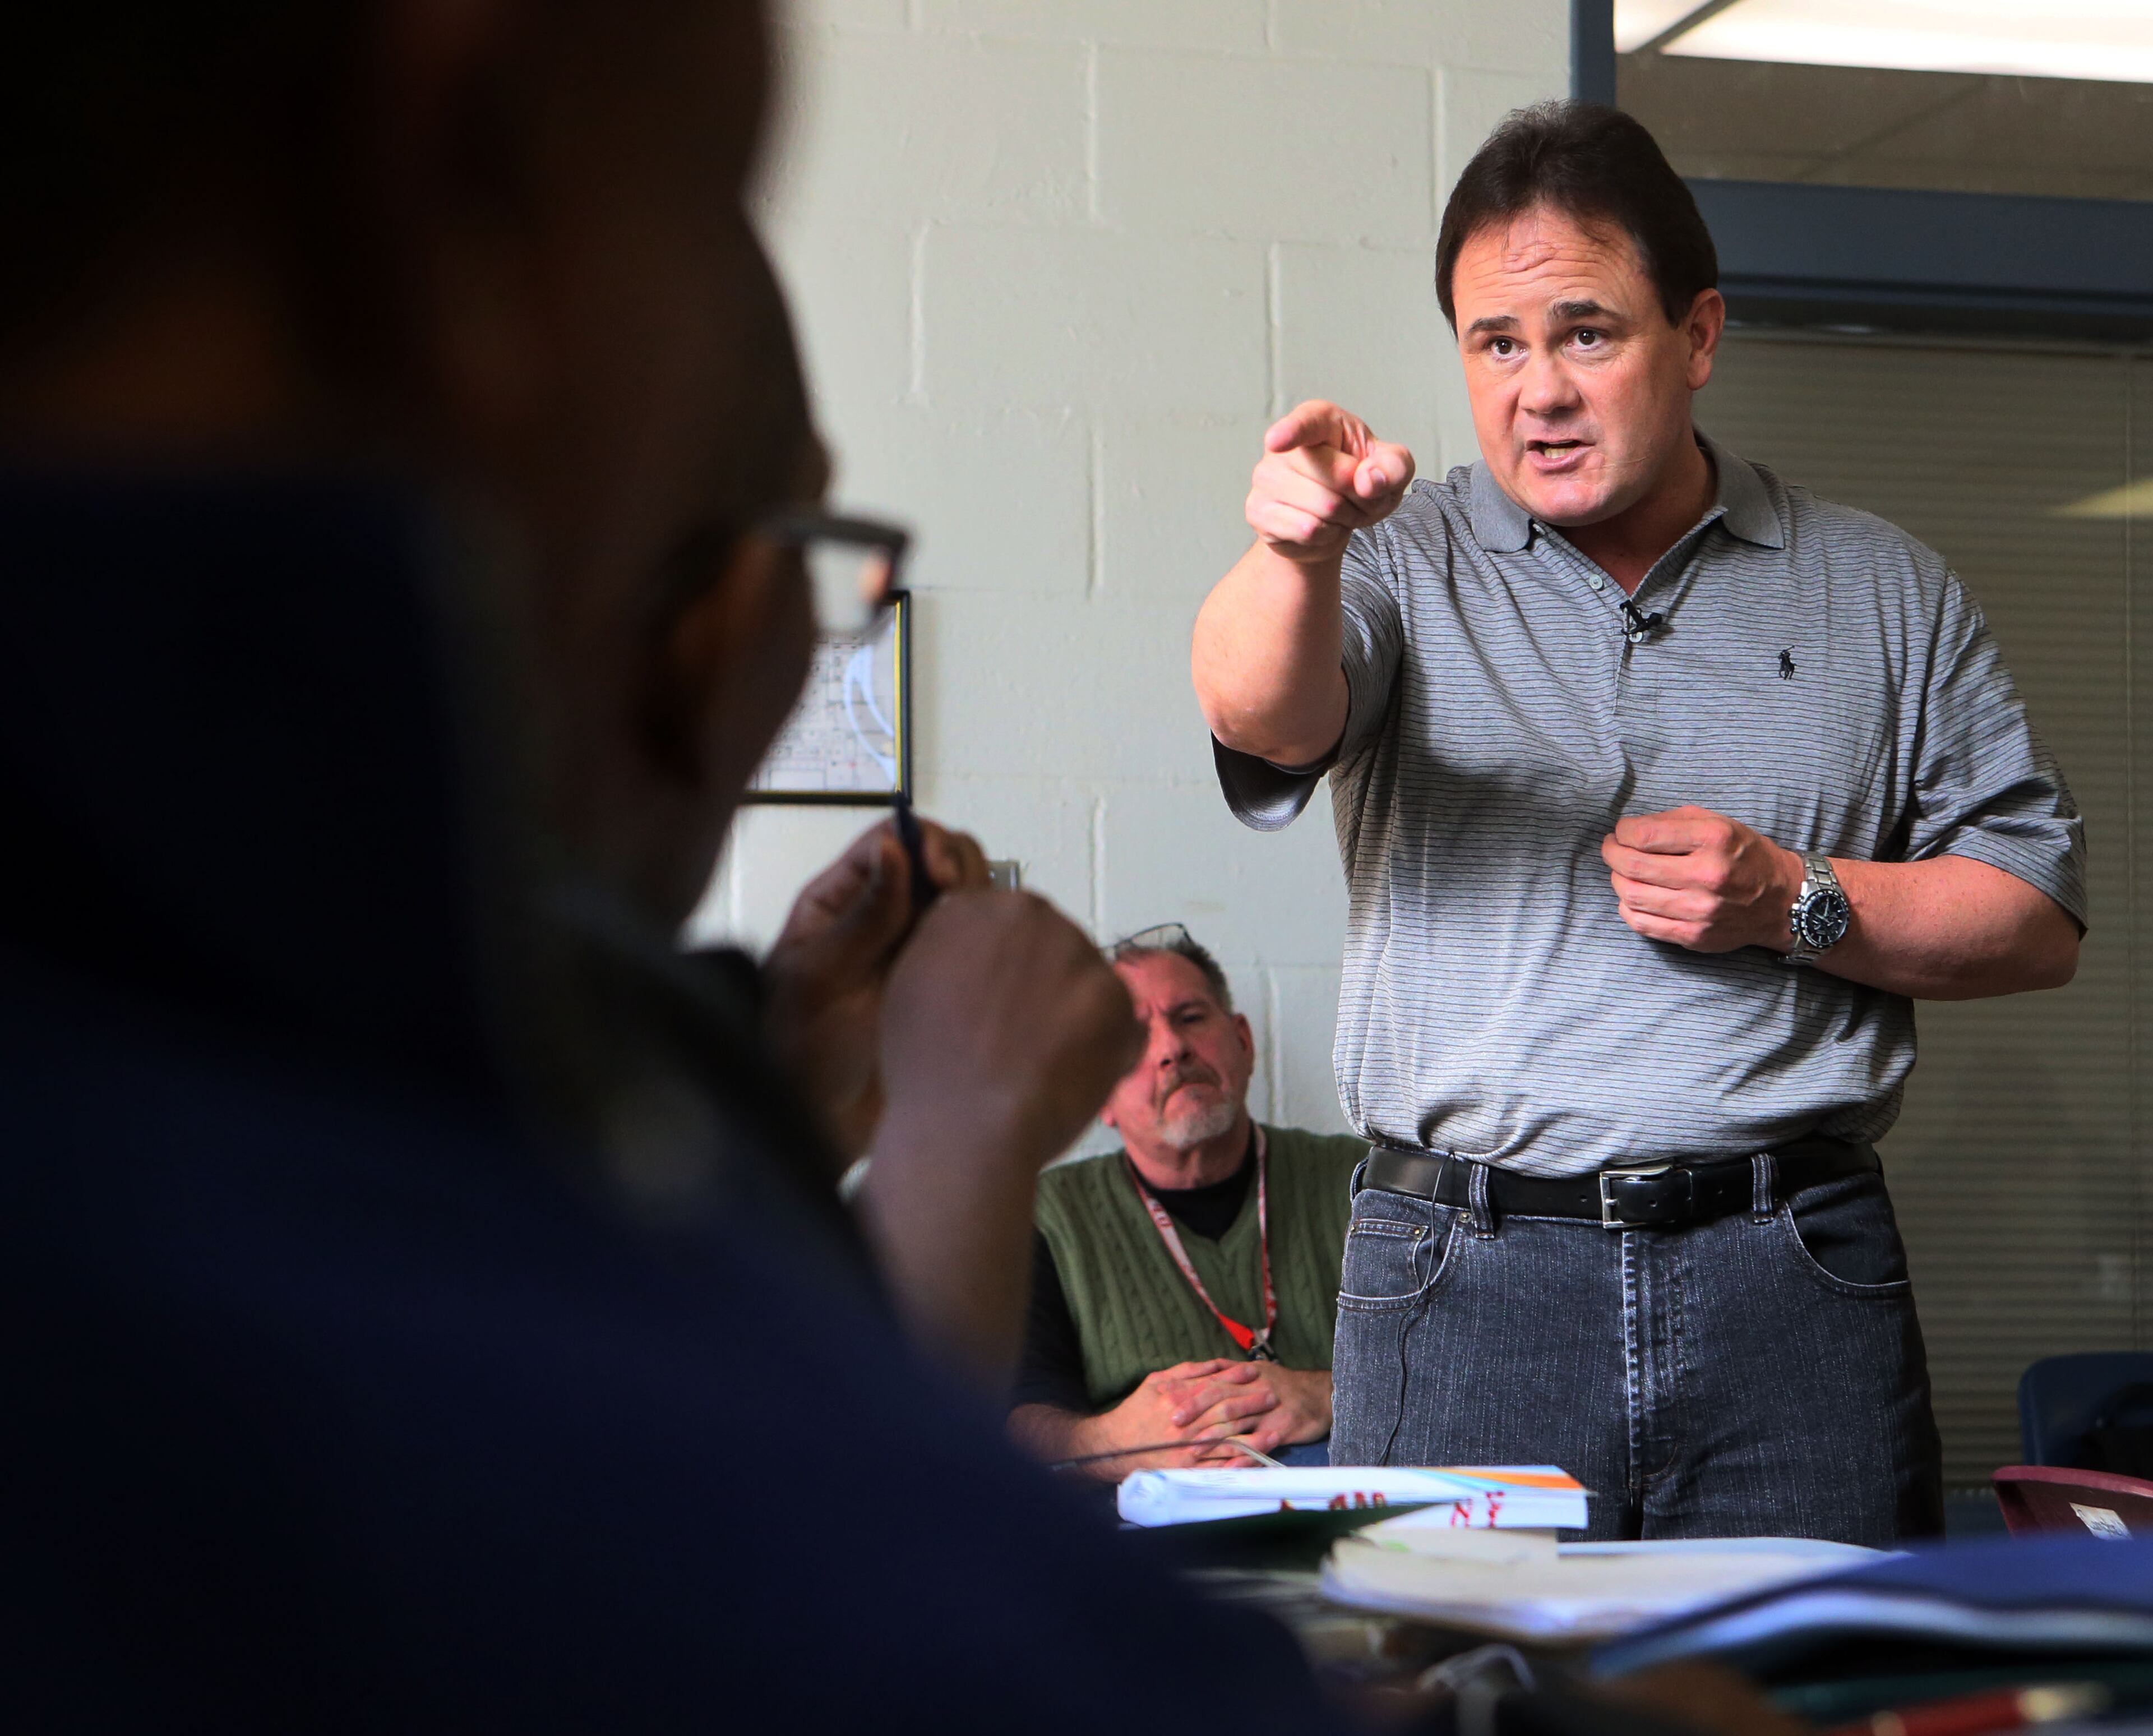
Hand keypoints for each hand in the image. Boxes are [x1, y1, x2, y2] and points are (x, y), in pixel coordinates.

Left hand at [762, 815, 988, 1155]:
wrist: (818, 1128)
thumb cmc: (799, 1054)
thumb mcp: (817, 980)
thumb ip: (861, 918)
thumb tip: (894, 847)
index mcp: (841, 902)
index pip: (890, 842)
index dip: (924, 844)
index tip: (942, 875)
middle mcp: (884, 917)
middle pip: (938, 861)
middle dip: (962, 869)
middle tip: (966, 904)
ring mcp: (918, 951)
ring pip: (966, 903)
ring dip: (982, 905)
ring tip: (983, 936)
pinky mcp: (946, 987)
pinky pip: (980, 950)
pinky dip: (995, 944)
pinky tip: (998, 963)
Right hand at [860, 891, 1141, 1377]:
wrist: (959, 1145)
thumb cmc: (921, 1092)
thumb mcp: (907, 1002)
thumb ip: (944, 962)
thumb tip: (969, 940)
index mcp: (963, 913)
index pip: (1003, 918)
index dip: (1001, 980)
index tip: (991, 1024)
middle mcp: (1022, 917)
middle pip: (1052, 948)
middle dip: (1042, 1002)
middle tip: (1012, 1064)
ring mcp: (1074, 958)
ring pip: (1089, 990)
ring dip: (1075, 1034)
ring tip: (1030, 1083)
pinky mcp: (1114, 1002)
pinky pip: (1120, 1030)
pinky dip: (1103, 1064)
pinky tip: (1063, 1091)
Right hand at [1069, 1360, 1329, 1473]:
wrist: (1114, 1446)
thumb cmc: (1135, 1411)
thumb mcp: (1155, 1382)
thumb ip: (1184, 1372)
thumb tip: (1212, 1364)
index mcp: (1178, 1400)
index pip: (1214, 1386)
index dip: (1236, 1378)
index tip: (1255, 1372)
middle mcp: (1185, 1424)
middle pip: (1226, 1412)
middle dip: (1251, 1403)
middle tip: (1273, 1396)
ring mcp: (1187, 1449)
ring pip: (1227, 1440)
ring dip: (1253, 1434)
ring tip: (1275, 1428)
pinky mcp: (1187, 1469)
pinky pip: (1218, 1467)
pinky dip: (1237, 1463)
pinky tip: (1255, 1459)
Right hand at [1245, 400, 1415, 565]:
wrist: (1330, 520)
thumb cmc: (1359, 482)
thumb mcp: (1391, 468)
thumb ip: (1395, 465)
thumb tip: (1368, 480)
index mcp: (1318, 420)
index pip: (1305, 424)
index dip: (1291, 432)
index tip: (1276, 441)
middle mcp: (1284, 446)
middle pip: (1339, 477)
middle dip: (1362, 496)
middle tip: (1356, 496)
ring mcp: (1266, 479)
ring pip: (1325, 508)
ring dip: (1346, 518)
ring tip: (1340, 511)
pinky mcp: (1257, 511)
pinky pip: (1308, 531)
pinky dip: (1328, 535)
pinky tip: (1322, 526)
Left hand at [1602, 806, 1803, 952]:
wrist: (1781, 901)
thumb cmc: (1743, 855)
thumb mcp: (1717, 822)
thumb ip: (1671, 821)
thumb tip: (1627, 830)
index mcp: (1714, 840)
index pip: (1644, 835)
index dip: (1623, 832)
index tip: (1622, 831)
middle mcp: (1708, 875)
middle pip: (1633, 866)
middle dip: (1612, 853)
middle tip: (1612, 848)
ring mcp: (1700, 910)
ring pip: (1632, 896)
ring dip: (1617, 880)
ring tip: (1623, 871)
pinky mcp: (1694, 936)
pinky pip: (1641, 923)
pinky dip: (1628, 907)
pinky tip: (1635, 895)